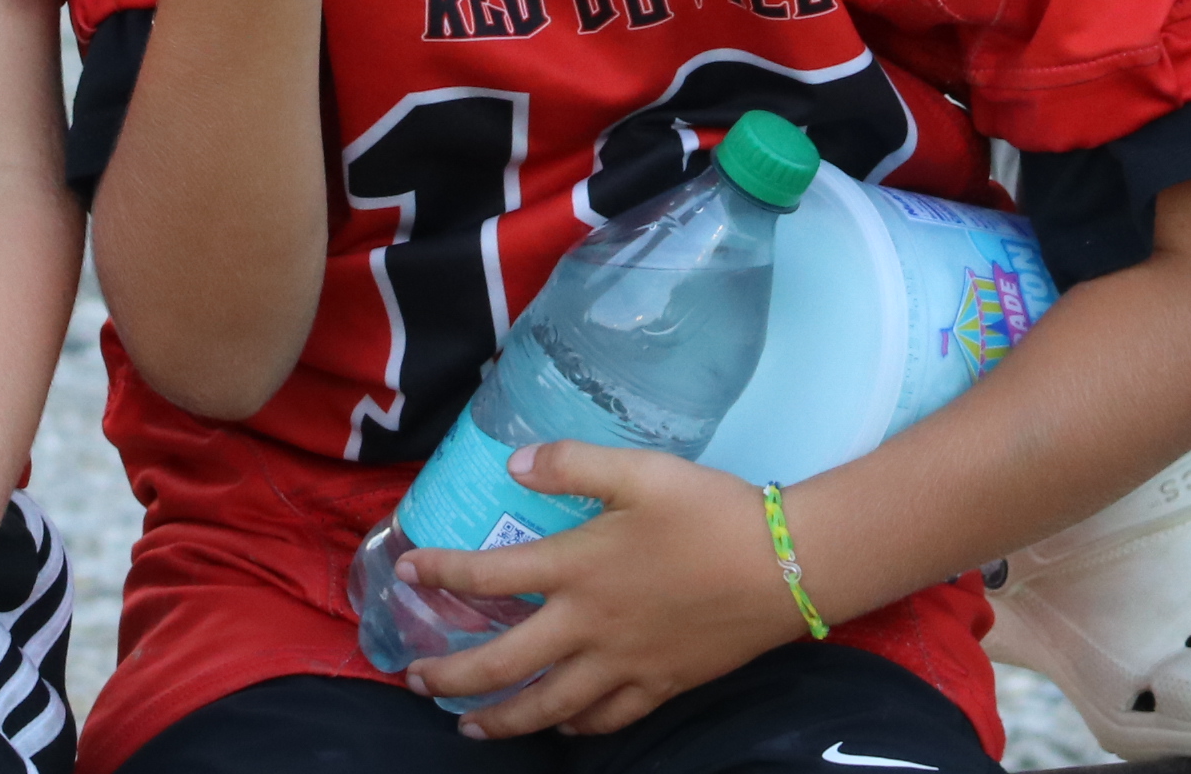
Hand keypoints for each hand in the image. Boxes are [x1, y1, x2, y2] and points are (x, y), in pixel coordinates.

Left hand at [399, 444, 808, 735]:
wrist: (786, 566)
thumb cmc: (710, 512)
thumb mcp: (641, 470)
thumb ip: (572, 463)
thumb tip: (512, 463)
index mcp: (579, 568)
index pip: (490, 577)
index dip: (440, 574)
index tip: (404, 572)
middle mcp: (589, 627)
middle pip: (503, 663)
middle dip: (451, 675)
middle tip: (415, 681)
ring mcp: (623, 665)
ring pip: (547, 708)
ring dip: (498, 719)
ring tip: (466, 726)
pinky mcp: (660, 685)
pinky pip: (604, 720)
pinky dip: (573, 728)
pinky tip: (560, 727)